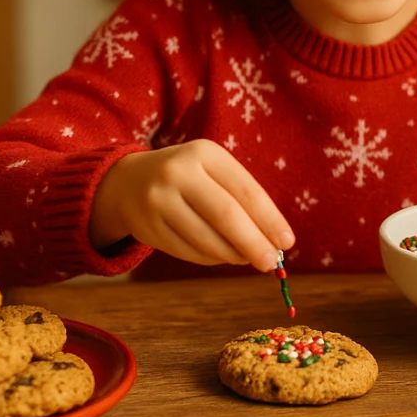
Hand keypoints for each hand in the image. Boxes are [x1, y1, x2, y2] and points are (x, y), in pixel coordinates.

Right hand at [88, 138, 294, 269]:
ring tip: (248, 258)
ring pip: (206, 239)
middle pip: (226, 216)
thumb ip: (243, 200)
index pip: (245, 190)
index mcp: (204, 153)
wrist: (129, 181)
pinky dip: (212, 258)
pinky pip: (188, 252)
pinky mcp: (147, 227)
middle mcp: (178, 173)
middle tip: (272, 263)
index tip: (287, 242)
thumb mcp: (213, 172)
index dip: (270, 219)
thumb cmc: (190, 178)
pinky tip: (222, 255)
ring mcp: (158, 200)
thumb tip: (275, 242)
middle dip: (254, 243)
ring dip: (233, 255)